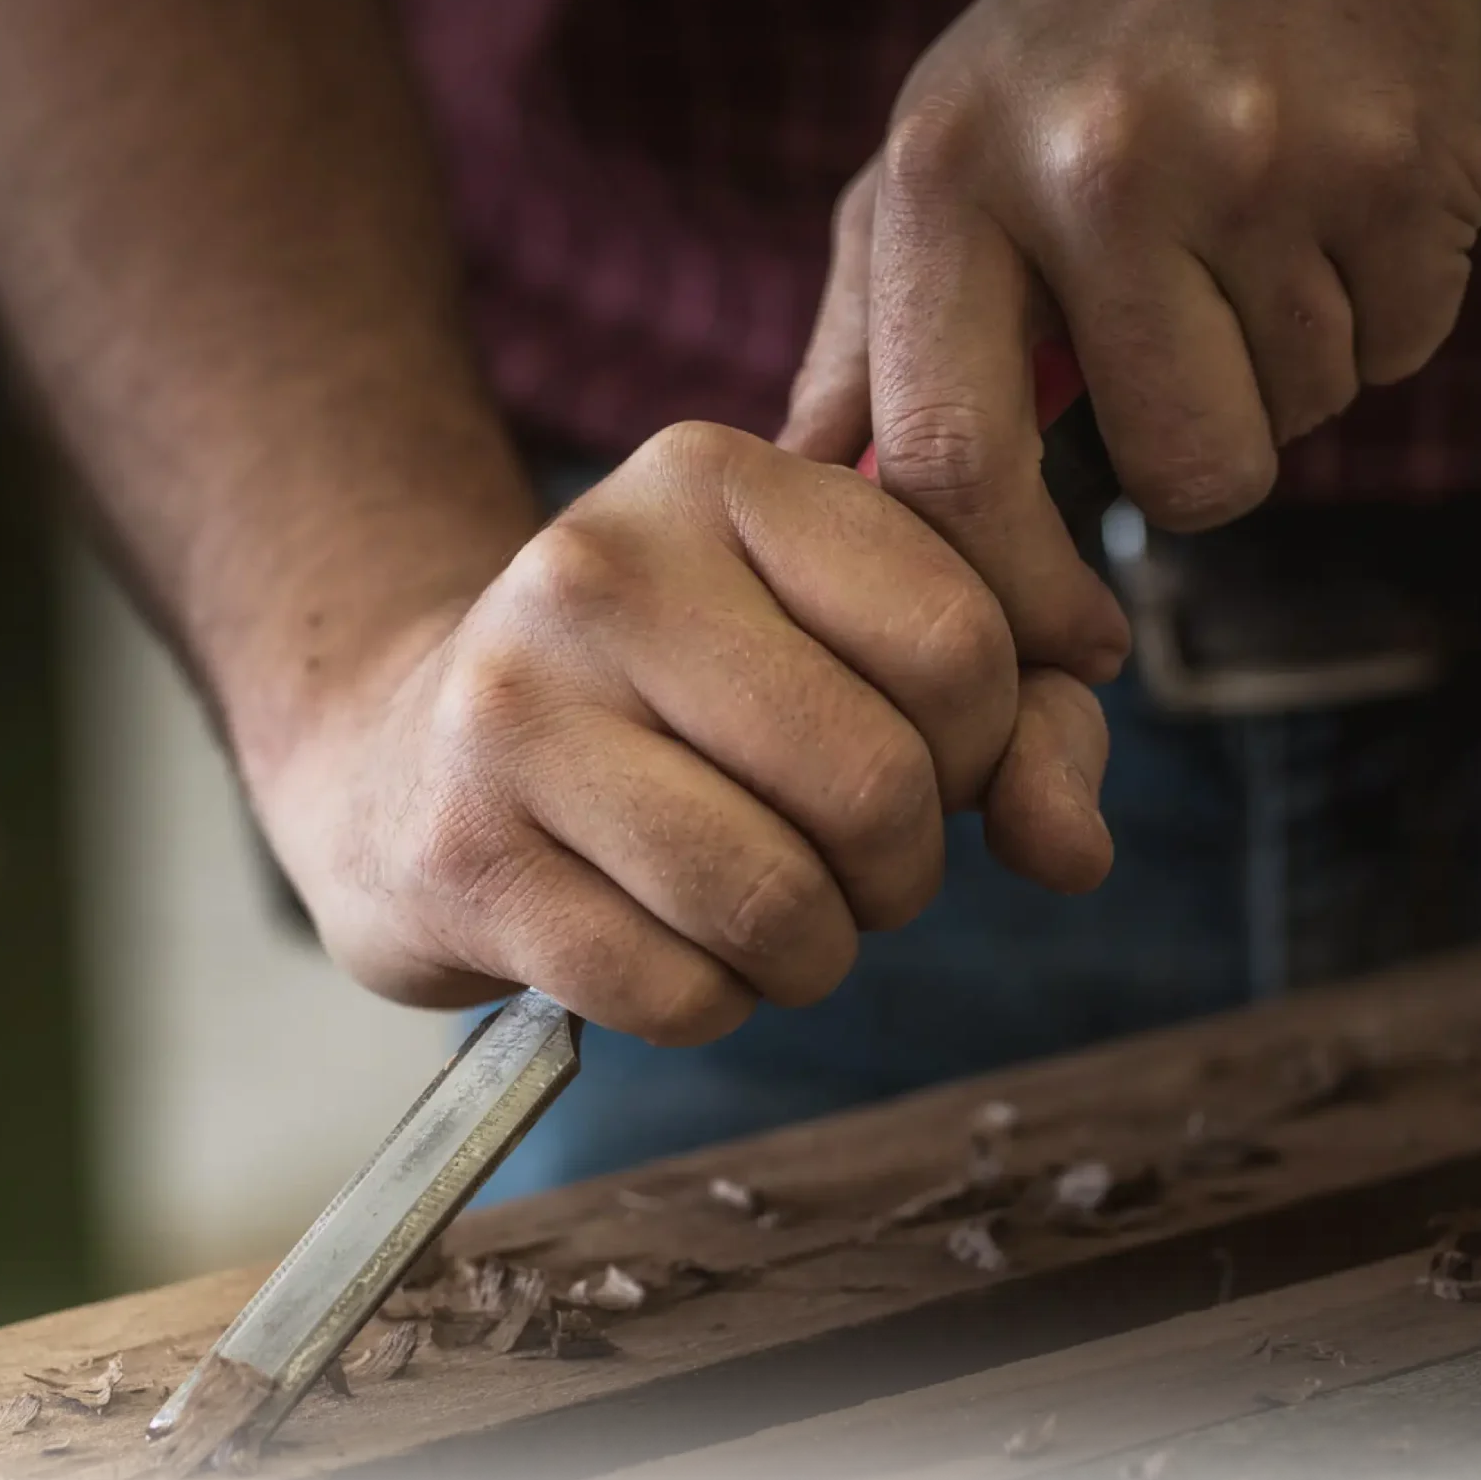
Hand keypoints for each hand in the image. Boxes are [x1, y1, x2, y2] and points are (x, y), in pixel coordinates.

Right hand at [254, 422, 1112, 1044]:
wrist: (406, 759)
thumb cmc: (672, 703)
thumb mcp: (837, 645)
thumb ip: (1009, 719)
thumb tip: (1074, 848)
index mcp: (712, 477)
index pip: (959, 637)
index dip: (988, 741)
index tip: (930, 754)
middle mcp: (597, 570)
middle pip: (880, 783)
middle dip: (903, 867)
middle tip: (852, 861)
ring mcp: (513, 715)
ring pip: (780, 905)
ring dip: (815, 953)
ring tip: (771, 912)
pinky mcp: (464, 859)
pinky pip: (680, 993)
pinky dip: (711, 1002)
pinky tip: (666, 942)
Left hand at [784, 0, 1480, 660]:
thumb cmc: (1082, 63)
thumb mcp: (933, 164)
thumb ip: (866, 347)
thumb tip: (805, 506)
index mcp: (946, 174)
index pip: (953, 459)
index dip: (1016, 588)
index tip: (1070, 640)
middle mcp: (1094, 162)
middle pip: (1181, 474)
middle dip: (1201, 462)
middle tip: (1188, 356)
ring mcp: (1259, 155)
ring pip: (1297, 421)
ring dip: (1286, 374)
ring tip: (1251, 243)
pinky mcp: (1401, 160)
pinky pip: (1397, 354)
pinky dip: (1376, 316)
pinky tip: (1331, 212)